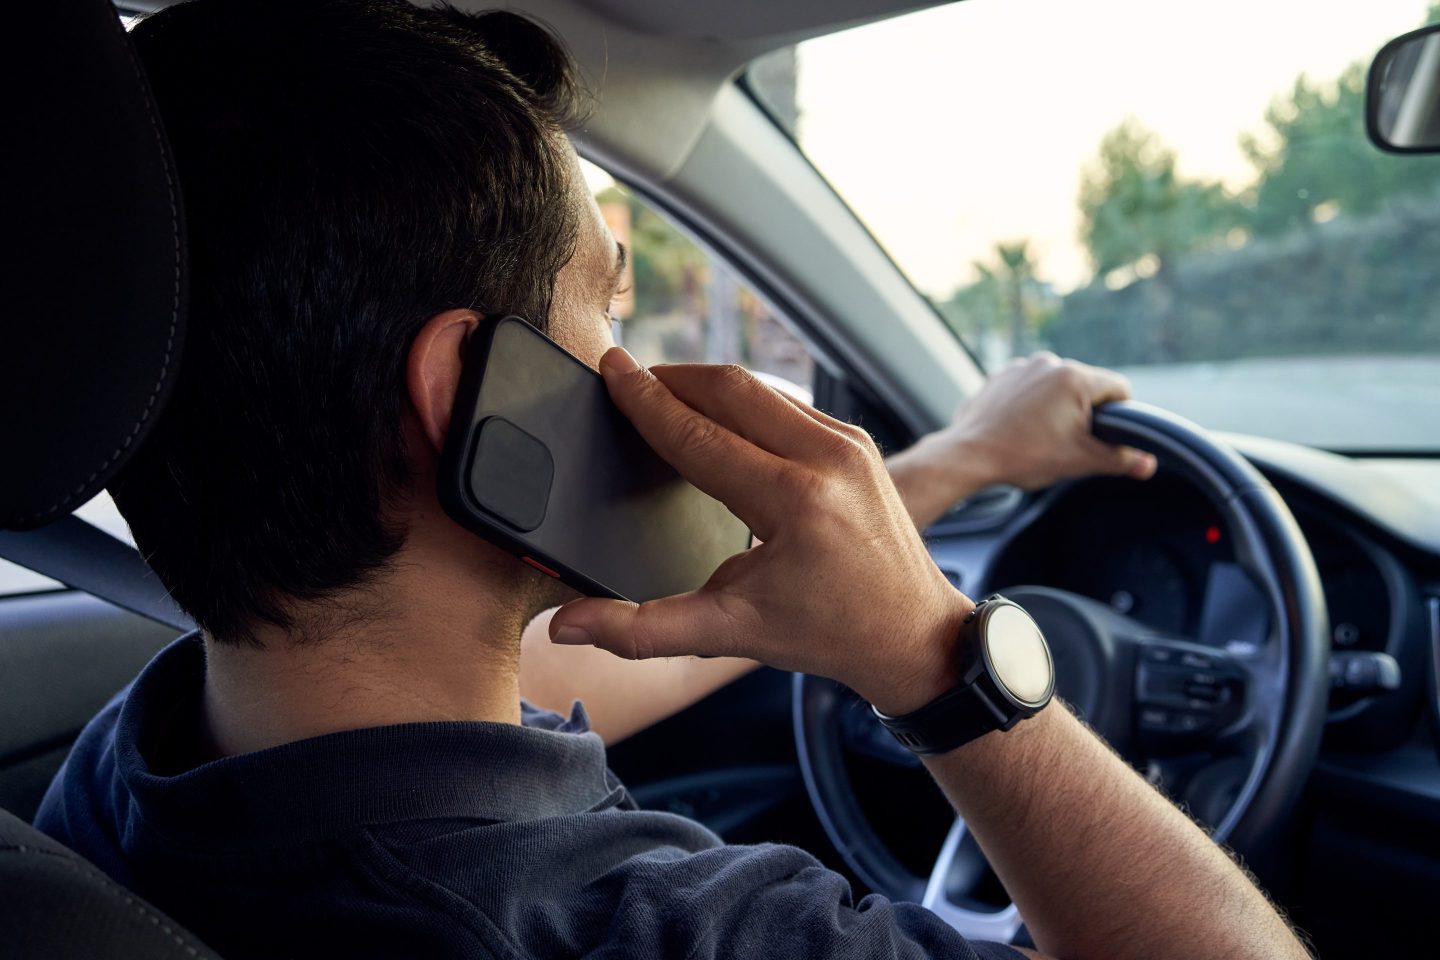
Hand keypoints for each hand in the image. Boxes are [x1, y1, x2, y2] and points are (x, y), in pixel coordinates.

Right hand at [549, 350, 970, 715]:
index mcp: (793, 501)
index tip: (609, 368)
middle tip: (625, 377)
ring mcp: (849, 442)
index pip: (697, 434)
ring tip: (662, 394)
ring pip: (759, 388)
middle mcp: (827, 457)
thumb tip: (566, 627)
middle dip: (671, 378)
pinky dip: (743, 400)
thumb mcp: (730, 633)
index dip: (644, 400)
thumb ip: (641, 630)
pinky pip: (787, 402)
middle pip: (729, 388)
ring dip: (706, 385)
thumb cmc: (826, 634)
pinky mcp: (857, 440)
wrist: (913, 634)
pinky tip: (714, 413)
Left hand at [886, 353, 1156, 527]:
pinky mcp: (999, 376)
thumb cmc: (1023, 456)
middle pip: (1085, 386)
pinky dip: (1031, 404)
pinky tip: (1020, 428)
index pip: (1118, 388)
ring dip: (1057, 407)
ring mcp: (1021, 366)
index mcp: (1074, 377)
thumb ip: (1120, 460)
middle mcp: (1049, 362)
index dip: (1121, 414)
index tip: (1109, 435)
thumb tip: (1148, 464)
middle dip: (1084, 412)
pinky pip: (1029, 387)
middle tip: (1069, 442)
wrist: (968, 455)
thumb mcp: (1080, 461)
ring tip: (1041, 437)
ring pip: (1055, 386)